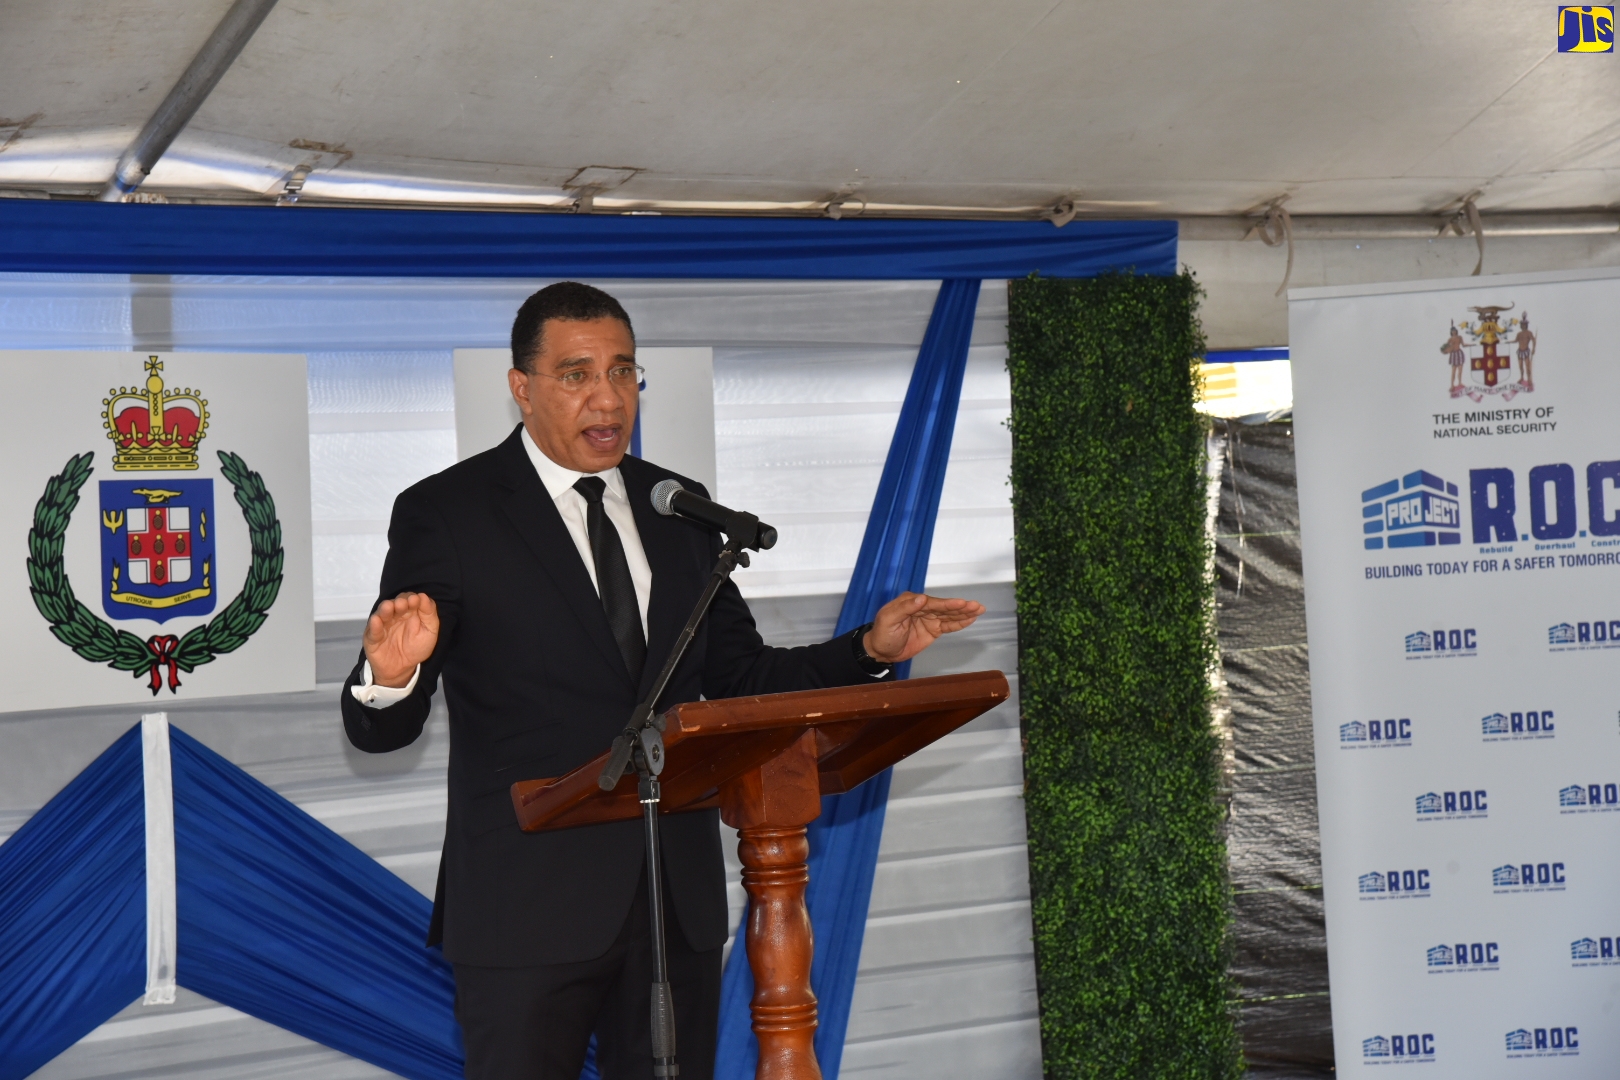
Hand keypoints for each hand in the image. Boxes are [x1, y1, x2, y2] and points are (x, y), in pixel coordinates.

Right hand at [363, 592, 439, 687]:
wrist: (402, 669)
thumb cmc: (416, 648)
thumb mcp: (430, 631)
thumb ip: (429, 614)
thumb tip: (424, 596)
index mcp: (409, 612)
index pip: (409, 599)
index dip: (412, 598)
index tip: (416, 600)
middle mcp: (394, 615)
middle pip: (395, 604)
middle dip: (399, 602)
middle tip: (403, 603)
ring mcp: (382, 625)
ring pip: (382, 614)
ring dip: (385, 609)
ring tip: (389, 607)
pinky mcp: (372, 638)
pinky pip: (372, 631)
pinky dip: (374, 625)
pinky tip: (377, 621)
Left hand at [862, 592, 984, 663]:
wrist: (880, 651)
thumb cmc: (882, 634)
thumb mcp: (888, 620)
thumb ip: (905, 608)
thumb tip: (921, 598)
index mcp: (911, 601)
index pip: (932, 603)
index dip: (947, 604)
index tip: (960, 603)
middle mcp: (922, 607)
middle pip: (944, 607)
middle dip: (960, 607)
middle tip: (975, 605)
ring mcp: (929, 619)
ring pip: (949, 615)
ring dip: (964, 613)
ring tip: (979, 609)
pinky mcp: (933, 630)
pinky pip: (948, 626)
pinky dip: (960, 623)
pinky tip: (971, 619)